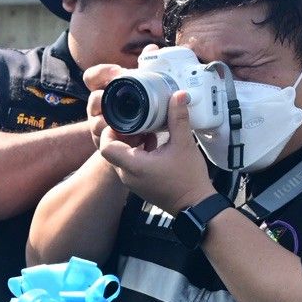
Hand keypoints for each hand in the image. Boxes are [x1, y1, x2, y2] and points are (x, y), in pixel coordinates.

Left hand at [94, 87, 214, 214]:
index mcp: (134, 166)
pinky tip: (154, 143)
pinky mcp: (139, 185)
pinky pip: (129, 166)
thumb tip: (177, 96)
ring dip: (130, 143)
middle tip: (136, 121)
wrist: (196, 205)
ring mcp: (132, 182)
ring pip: (121, 158)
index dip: (110, 131)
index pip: (106, 147)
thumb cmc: (188, 179)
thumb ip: (178, 118)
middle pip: (112, 151)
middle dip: (121, 134)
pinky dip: (136, 153)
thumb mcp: (184, 144)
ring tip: (147, 131)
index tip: (123, 120)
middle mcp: (128, 176)